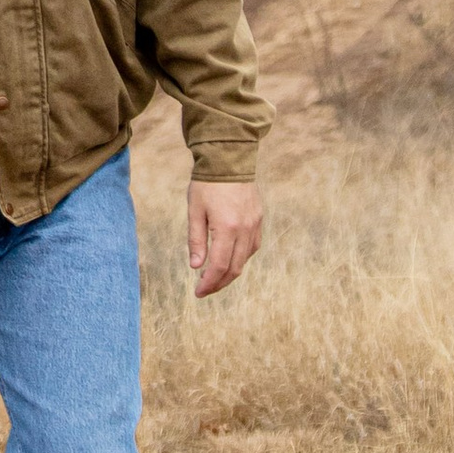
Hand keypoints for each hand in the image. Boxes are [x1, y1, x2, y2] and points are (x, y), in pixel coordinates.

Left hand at [187, 180, 262, 298]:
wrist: (229, 159)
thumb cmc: (206, 185)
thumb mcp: (195, 211)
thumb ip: (196, 241)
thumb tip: (196, 267)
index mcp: (227, 228)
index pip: (219, 266)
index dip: (209, 283)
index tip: (198, 292)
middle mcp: (244, 229)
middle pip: (234, 268)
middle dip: (219, 283)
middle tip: (204, 290)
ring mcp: (254, 224)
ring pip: (245, 259)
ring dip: (230, 272)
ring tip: (214, 277)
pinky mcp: (258, 219)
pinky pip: (252, 246)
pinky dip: (240, 257)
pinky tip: (229, 258)